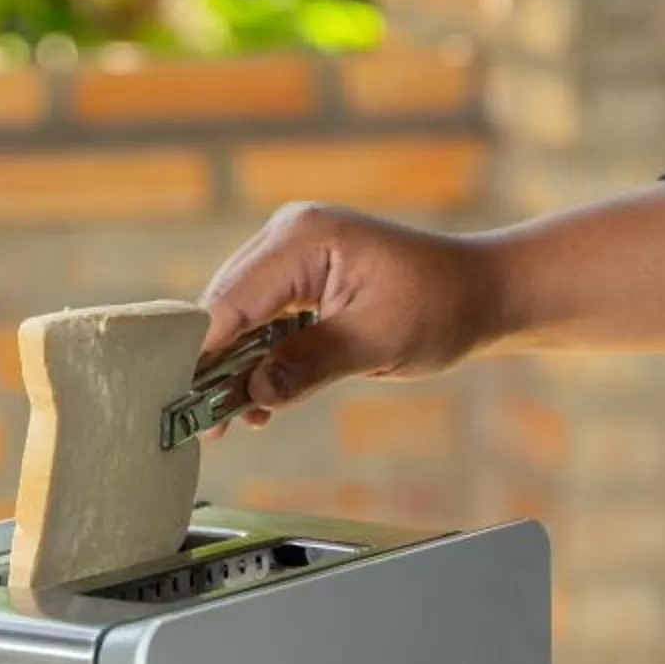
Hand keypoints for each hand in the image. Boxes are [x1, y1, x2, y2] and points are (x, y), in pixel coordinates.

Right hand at [197, 203, 503, 425]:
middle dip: (214, 367)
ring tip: (233, 422)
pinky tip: (261, 402)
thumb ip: (309, 365)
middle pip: (226, 307)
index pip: (231, 300)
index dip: (204, 354)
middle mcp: (288, 236)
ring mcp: (292, 254)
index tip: (183, 402)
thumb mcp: (376, 342)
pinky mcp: (301, 277)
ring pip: (240, 318)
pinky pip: (264, 320)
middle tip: (206, 427)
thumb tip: (253, 392)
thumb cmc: (441, 306)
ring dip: (236, 369)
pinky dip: (259, 360)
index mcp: (303, 237)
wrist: (481, 292)